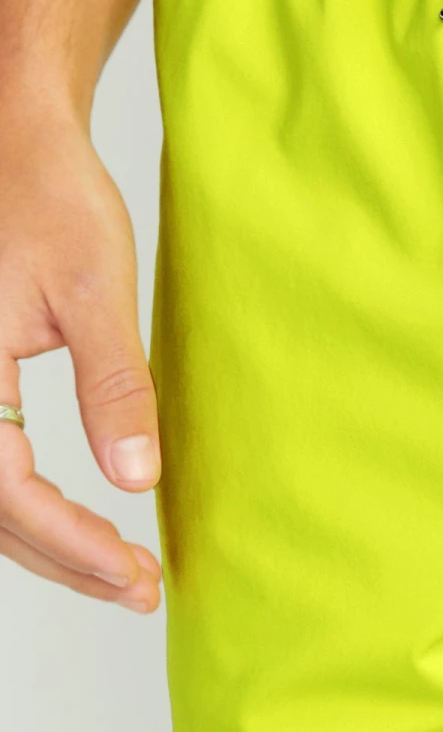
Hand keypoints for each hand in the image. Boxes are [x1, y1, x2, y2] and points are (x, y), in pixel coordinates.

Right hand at [0, 100, 161, 609]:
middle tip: (140, 591)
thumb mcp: (94, 288)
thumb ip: (115, 385)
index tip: (133, 572)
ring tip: (123, 572)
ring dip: (47, 542)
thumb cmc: (49, 196)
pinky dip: (29, 508)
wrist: (13, 140)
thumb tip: (135, 478)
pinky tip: (80, 526)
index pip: (6, 491)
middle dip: (64, 558)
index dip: (70, 542)